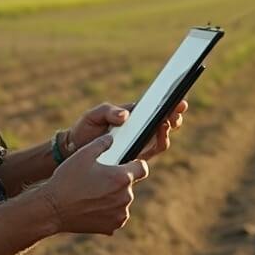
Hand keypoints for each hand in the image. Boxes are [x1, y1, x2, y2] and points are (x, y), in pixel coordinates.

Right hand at [40, 134, 148, 234]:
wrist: (53, 208)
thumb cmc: (67, 180)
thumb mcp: (83, 154)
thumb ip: (102, 143)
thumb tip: (112, 139)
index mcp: (121, 178)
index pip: (142, 168)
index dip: (135, 164)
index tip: (126, 164)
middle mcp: (125, 197)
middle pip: (129, 185)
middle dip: (118, 181)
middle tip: (97, 179)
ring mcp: (119, 214)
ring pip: (122, 200)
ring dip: (113, 196)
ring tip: (92, 193)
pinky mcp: (112, 227)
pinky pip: (115, 215)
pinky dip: (107, 211)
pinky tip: (91, 206)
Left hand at [66, 100, 187, 160]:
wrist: (75, 152)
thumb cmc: (85, 129)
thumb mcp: (94, 115)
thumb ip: (108, 111)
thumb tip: (127, 115)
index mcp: (132, 116)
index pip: (154, 108)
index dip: (169, 102)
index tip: (179, 96)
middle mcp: (140, 130)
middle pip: (164, 122)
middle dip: (175, 114)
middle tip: (178, 107)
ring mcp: (140, 144)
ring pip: (163, 136)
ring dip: (170, 127)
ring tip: (169, 118)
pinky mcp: (137, 158)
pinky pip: (154, 150)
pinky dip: (161, 140)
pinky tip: (159, 131)